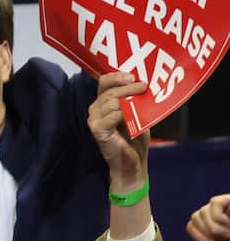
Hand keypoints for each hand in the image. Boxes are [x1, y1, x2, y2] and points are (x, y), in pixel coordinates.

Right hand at [87, 71, 148, 188]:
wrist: (133, 163)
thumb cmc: (135, 139)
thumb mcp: (138, 114)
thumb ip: (137, 100)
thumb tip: (146, 84)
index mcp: (104, 103)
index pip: (104, 82)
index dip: (117, 76)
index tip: (133, 76)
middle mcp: (96, 109)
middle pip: (109, 91)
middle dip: (127, 87)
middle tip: (144, 86)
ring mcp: (94, 120)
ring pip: (110, 102)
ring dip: (127, 99)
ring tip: (142, 101)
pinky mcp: (98, 131)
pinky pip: (109, 117)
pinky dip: (122, 114)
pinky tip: (131, 116)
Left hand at [181, 194, 229, 240]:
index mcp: (212, 224)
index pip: (191, 224)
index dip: (200, 237)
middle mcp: (217, 212)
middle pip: (195, 217)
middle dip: (209, 234)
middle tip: (227, 239)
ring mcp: (226, 204)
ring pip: (202, 212)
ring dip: (216, 229)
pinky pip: (213, 203)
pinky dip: (220, 220)